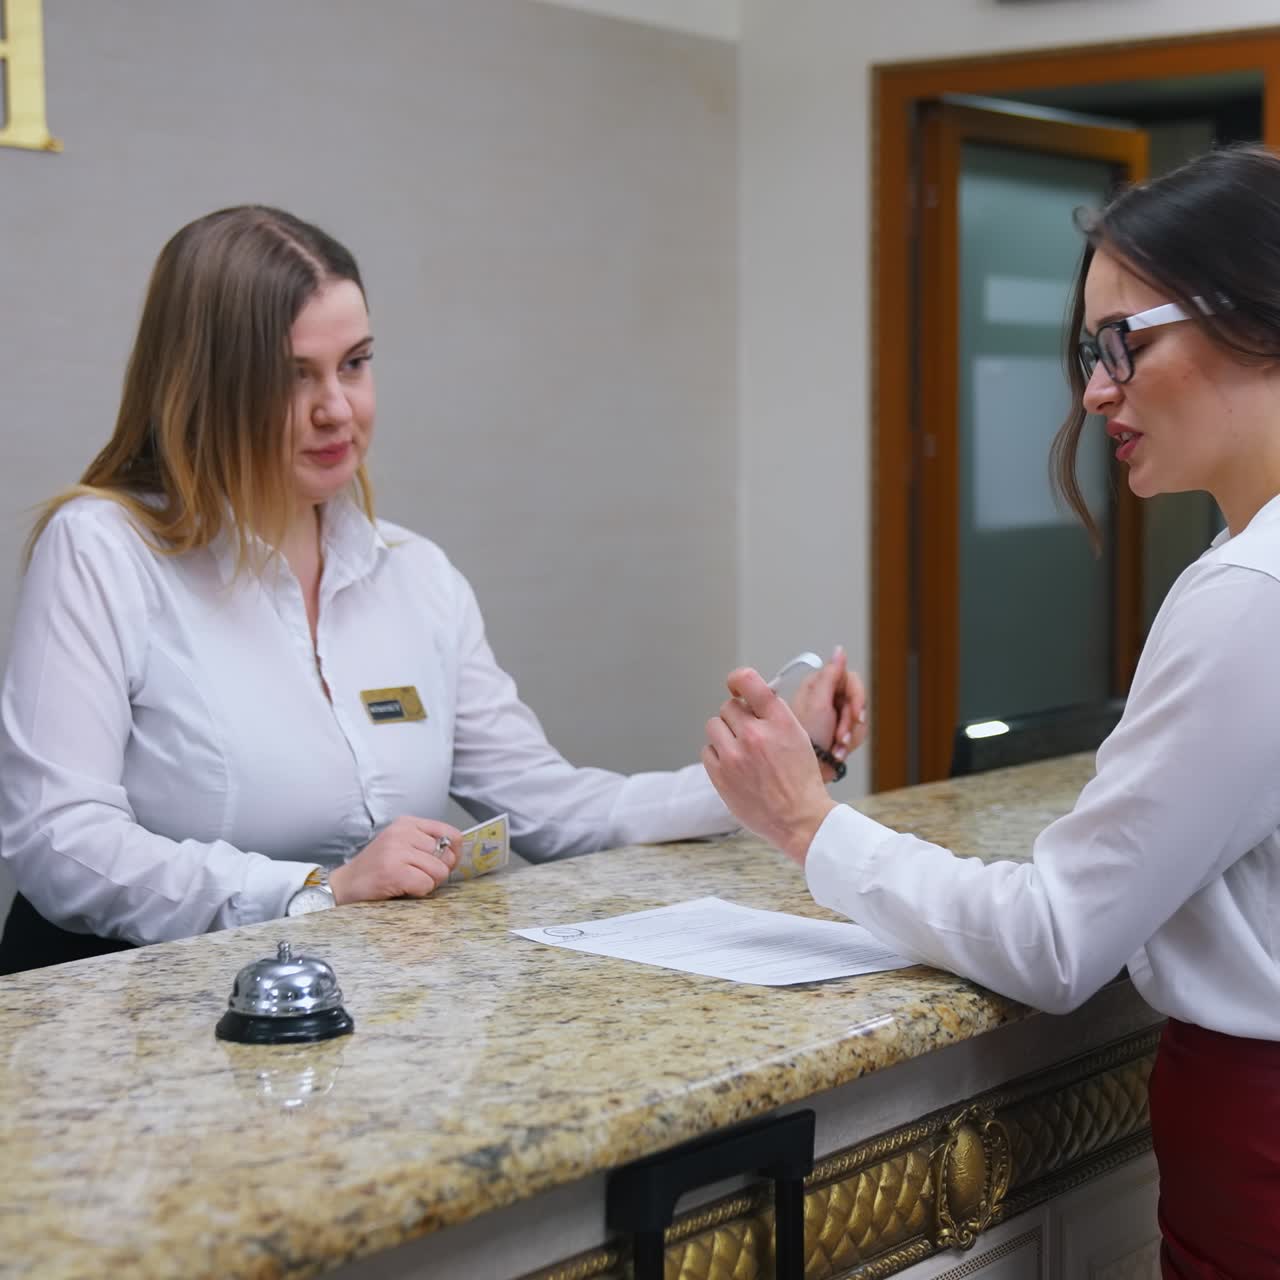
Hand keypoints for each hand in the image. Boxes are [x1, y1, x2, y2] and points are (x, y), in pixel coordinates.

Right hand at [329, 816, 464, 904]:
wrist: (345, 884)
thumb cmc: (377, 867)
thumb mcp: (400, 844)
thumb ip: (426, 844)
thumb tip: (456, 854)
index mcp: (407, 823)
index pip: (450, 834)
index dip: (454, 853)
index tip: (446, 863)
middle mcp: (403, 833)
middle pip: (446, 856)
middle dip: (438, 872)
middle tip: (420, 876)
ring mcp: (397, 850)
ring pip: (438, 871)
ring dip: (428, 883)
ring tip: (409, 882)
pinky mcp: (394, 871)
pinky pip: (426, 884)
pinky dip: (419, 891)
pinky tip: (403, 888)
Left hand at [703, 667, 837, 864]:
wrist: (799, 819)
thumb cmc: (801, 780)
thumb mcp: (798, 735)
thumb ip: (773, 714)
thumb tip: (750, 697)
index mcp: (779, 721)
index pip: (748, 681)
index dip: (737, 680)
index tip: (736, 686)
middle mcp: (755, 734)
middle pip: (728, 706)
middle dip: (737, 717)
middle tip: (748, 733)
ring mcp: (735, 755)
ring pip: (714, 725)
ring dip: (725, 734)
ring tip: (741, 750)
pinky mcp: (721, 775)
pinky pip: (707, 750)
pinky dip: (718, 754)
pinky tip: (734, 765)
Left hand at [789, 645, 868, 775]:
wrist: (803, 773)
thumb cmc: (805, 741)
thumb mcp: (818, 705)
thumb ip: (830, 676)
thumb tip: (839, 651)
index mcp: (817, 685)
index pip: (850, 679)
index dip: (856, 698)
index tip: (856, 715)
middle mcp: (824, 697)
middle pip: (856, 701)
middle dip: (850, 722)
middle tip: (841, 736)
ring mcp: (831, 715)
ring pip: (858, 720)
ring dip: (849, 735)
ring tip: (836, 747)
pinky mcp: (835, 731)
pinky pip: (854, 733)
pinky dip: (847, 744)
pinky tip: (837, 751)